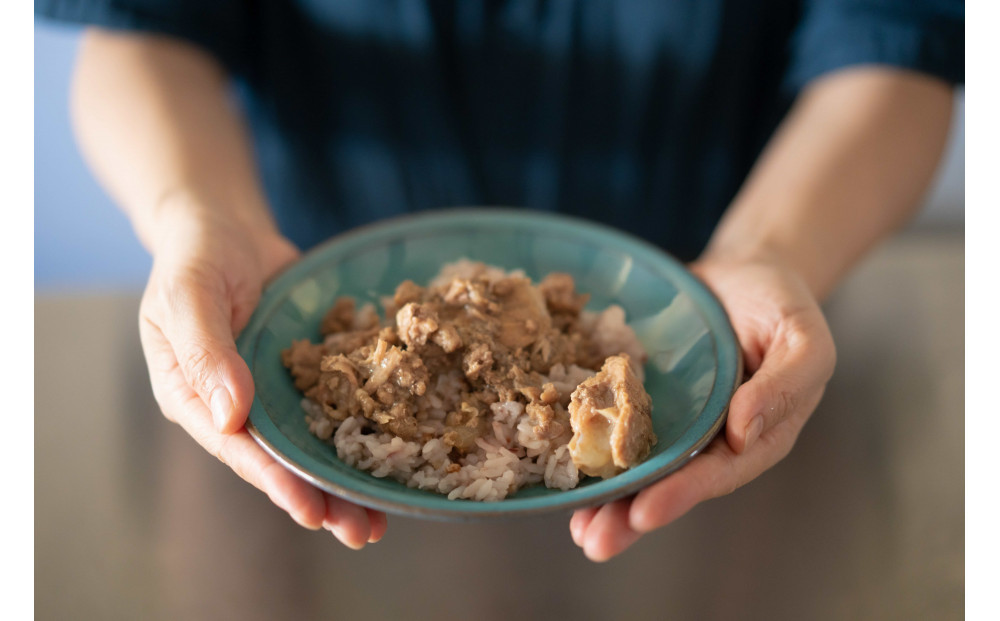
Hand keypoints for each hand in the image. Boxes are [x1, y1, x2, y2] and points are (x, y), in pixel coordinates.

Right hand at [138, 200, 386, 547]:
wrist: (225, 228)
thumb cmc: (196, 258)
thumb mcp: (188, 295)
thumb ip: (205, 351)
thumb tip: (233, 416)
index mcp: (195, 397)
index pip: (237, 449)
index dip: (274, 480)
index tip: (309, 509)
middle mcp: (235, 406)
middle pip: (279, 461)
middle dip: (320, 498)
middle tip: (362, 533)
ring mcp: (272, 393)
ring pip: (311, 445)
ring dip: (345, 481)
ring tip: (382, 519)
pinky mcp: (305, 374)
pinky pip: (334, 407)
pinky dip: (360, 432)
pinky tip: (394, 456)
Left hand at [569, 255, 835, 560]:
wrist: (745, 271)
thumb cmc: (781, 305)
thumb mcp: (803, 337)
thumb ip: (786, 383)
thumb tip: (744, 431)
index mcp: (757, 434)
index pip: (719, 472)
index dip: (682, 494)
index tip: (644, 513)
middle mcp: (713, 437)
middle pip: (672, 483)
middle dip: (631, 515)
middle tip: (594, 540)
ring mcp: (677, 420)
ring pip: (641, 466)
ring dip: (607, 500)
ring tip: (576, 528)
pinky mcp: (645, 398)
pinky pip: (618, 426)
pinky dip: (592, 448)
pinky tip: (564, 474)